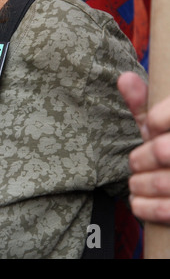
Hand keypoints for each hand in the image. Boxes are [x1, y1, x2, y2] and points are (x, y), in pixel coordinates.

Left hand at [118, 72, 169, 224]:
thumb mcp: (160, 128)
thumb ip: (144, 104)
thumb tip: (124, 78)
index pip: (169, 116)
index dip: (160, 118)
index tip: (152, 123)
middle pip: (164, 150)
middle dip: (142, 158)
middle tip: (137, 161)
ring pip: (162, 183)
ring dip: (139, 183)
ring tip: (137, 182)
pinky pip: (166, 211)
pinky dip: (143, 206)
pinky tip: (139, 201)